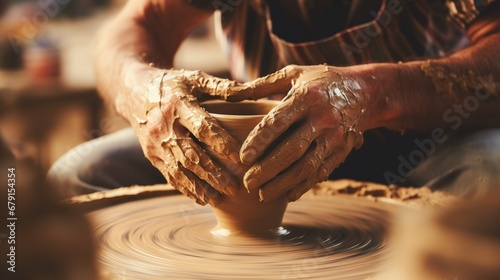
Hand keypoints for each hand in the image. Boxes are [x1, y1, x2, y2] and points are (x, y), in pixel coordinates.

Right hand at [130, 69, 258, 205]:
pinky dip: (185, 189)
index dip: (220, 143)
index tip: (239, 156)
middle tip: (234, 187)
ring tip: (219, 200)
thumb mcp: (195, 78)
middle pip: (190, 154)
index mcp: (179, 104)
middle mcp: (164, 126)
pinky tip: (201, 199)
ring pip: (178, 169)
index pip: (201, 127)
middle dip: (212, 173)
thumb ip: (223, 87)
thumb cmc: (173, 84)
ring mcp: (155, 143)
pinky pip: (168, 175)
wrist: (133, 92)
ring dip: (198, 187)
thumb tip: (256, 91)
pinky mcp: (151, 155)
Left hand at [239, 65, 366, 201]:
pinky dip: (304, 186)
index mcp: (307, 97)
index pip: (278, 122)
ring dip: (283, 184)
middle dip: (267, 170)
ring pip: (307, 166)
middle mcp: (322, 118)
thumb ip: (261, 85)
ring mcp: (335, 137)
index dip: (259, 141)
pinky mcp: (342, 150)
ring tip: (262, 195)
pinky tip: (287, 195)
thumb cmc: (321, 81)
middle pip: (292, 150)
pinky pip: (322, 172)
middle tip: (247, 183)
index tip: (242, 158)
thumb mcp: (294, 74)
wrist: (366, 92)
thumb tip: (229, 94)